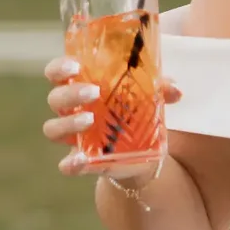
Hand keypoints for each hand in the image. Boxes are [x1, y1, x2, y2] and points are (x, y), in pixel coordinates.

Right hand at [43, 55, 180, 176]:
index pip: (58, 72)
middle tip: (94, 92)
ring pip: (53, 128)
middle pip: (55, 98)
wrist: (144, 150)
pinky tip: (79, 160)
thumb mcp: (150, 96)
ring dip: (69, 123)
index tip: (74, 66)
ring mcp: (75, 136)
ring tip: (90, 120)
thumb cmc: (137, 110)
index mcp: (82, 86)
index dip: (59, 67)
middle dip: (71, 94)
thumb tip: (176, 89)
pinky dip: (70, 163)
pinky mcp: (83, 160)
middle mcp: (72, 110)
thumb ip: (160, 88)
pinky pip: (66, 163)